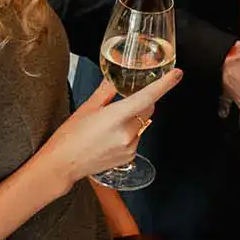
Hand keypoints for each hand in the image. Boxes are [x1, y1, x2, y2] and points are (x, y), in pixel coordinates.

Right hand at [41, 70, 182, 185]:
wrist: (62, 164)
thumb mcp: (88, 108)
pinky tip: (111, 136)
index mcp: (116, 117)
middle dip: (141, 102)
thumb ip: (107, 91)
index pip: (147, 97)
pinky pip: (137, 137)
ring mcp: (130, 148)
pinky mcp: (129, 157)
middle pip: (147, 110)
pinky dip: (130, 132)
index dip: (164, 85)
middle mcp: (126, 134)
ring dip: (134, 118)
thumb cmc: (70, 136)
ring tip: (109, 124)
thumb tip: (115, 77)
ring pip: (142, 124)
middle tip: (121, 102)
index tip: (177, 75)